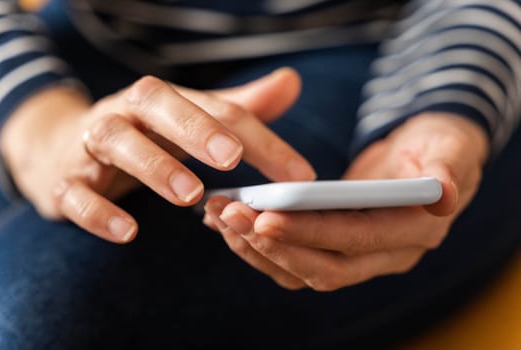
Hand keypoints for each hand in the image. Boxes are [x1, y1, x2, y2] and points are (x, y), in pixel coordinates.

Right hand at [0, 68, 315, 242]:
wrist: (63, 147)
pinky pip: (77, 193)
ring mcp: (92, 145)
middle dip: (196, 129)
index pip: (219, 111)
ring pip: (117, 143)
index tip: (298, 175)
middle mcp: (127, 113)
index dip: (262, 141)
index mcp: (163, 99)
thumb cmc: (145, 134)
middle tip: (233, 158)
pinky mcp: (67, 182)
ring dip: (154, 167)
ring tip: (191, 196)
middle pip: (158, 106)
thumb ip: (239, 106)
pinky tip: (128, 233)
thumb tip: (291, 82)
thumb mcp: (191, 118)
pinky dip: (99, 212)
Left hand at [203, 113, 488, 290]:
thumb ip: (449, 167)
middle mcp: (383, 255)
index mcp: (412, 233)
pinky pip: (292, 257)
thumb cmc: (438, 146)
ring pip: (299, 268)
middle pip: (321, 266)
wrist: (427, 155)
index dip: (311, 234)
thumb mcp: (450, 146)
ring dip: (256, 246)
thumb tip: (444, 192)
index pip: (354, 242)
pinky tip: (228, 221)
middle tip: (230, 214)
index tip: (267, 217)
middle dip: (272, 244)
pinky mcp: (334, 248)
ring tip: (219, 215)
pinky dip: (257, 243)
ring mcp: (357, 255)